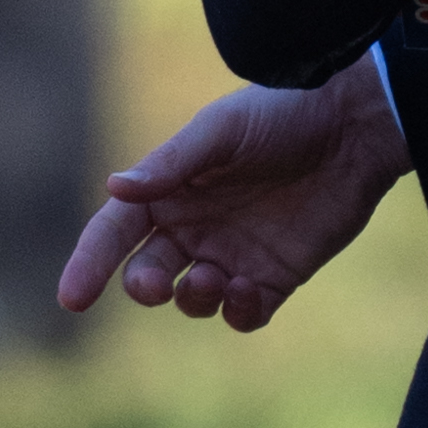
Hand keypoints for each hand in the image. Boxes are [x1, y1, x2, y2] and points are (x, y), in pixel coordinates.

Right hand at [57, 51, 411, 331]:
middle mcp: (194, 226)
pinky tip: (247, 293)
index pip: (114, 233)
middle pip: (146, 272)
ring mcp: (233, 253)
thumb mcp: (223, 130)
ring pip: (192, 299)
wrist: (355, 127)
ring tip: (214, 278)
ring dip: (192, 299)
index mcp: (170, 190)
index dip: (89, 264)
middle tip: (156, 284)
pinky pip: (243, 312)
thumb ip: (172, 162)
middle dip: (143, 286)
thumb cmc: (283, 114)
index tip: (72, 298)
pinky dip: (237, 313)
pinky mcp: (275, 275)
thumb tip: (114, 188)